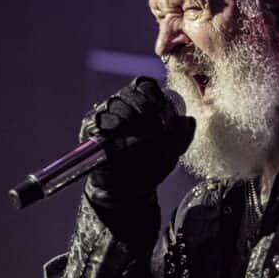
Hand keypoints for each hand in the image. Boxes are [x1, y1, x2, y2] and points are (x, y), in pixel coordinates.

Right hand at [80, 77, 193, 201]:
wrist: (125, 192)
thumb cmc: (147, 168)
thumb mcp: (170, 154)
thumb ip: (181, 137)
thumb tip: (188, 119)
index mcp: (141, 106)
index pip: (145, 85)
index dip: (154, 94)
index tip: (164, 111)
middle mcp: (121, 106)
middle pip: (129, 91)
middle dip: (144, 107)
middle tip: (155, 128)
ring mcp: (104, 116)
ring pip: (115, 103)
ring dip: (130, 117)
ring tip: (140, 137)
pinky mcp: (90, 129)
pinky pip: (99, 120)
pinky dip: (113, 127)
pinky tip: (122, 139)